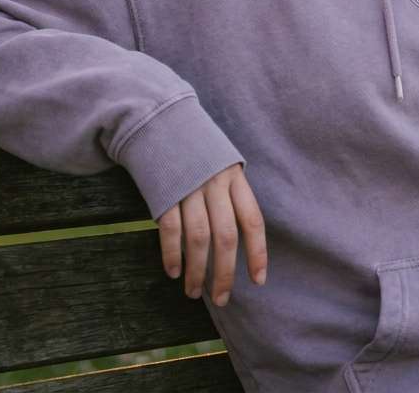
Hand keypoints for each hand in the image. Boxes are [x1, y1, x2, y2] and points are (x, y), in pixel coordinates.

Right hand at [157, 163, 266, 306]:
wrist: (159, 120)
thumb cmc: (195, 149)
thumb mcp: (222, 163)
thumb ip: (230, 194)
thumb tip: (237, 238)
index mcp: (234, 176)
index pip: (253, 220)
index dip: (257, 252)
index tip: (258, 280)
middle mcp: (215, 182)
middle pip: (226, 236)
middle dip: (225, 273)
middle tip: (221, 298)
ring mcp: (189, 187)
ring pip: (199, 238)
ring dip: (197, 271)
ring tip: (194, 292)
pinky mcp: (164, 191)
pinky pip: (170, 230)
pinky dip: (172, 254)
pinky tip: (173, 271)